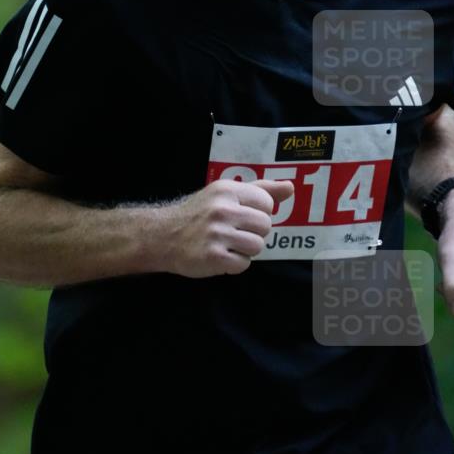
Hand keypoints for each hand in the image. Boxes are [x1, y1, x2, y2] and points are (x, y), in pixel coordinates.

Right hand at [160, 178, 293, 277]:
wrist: (163, 236)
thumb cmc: (198, 214)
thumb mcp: (224, 194)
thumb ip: (260, 190)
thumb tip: (290, 188)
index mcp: (227, 191)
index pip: (266, 203)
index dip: (258, 213)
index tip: (241, 217)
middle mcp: (222, 210)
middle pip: (265, 225)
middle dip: (254, 232)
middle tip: (234, 233)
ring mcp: (217, 234)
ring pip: (257, 246)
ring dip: (246, 250)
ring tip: (228, 245)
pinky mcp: (213, 256)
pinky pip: (243, 264)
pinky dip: (235, 264)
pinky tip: (221, 256)